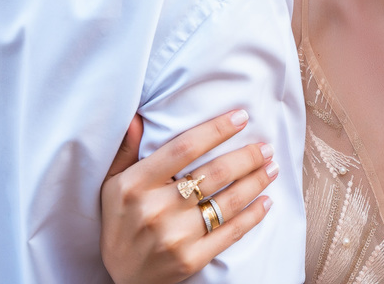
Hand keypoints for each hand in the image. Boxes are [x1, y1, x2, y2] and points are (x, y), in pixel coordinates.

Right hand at [100, 110, 279, 283]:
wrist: (121, 278)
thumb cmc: (120, 223)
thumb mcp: (112, 184)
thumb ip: (126, 150)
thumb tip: (137, 117)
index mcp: (137, 184)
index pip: (184, 148)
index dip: (216, 130)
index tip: (241, 117)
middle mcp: (157, 208)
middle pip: (214, 173)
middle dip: (247, 157)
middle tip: (266, 147)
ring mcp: (175, 236)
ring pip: (227, 201)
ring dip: (255, 181)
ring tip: (271, 168)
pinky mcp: (191, 259)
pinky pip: (230, 232)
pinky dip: (253, 215)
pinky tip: (266, 202)